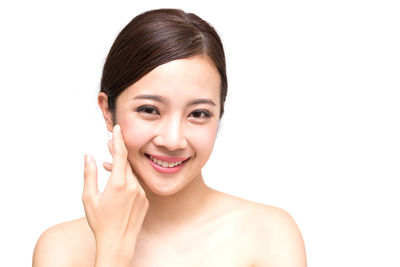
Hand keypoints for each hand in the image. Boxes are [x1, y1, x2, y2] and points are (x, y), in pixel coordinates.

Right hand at [82, 124, 148, 264]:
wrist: (118, 243)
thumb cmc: (101, 223)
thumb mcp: (89, 198)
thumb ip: (89, 175)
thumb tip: (88, 156)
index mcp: (118, 184)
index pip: (121, 155)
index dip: (118, 140)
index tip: (117, 128)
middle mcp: (133, 186)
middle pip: (126, 163)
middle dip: (118, 152)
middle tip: (109, 143)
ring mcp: (141, 193)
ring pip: (131, 174)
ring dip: (120, 168)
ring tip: (108, 166)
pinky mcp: (145, 199)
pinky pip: (136, 184)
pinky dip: (127, 179)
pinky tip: (117, 182)